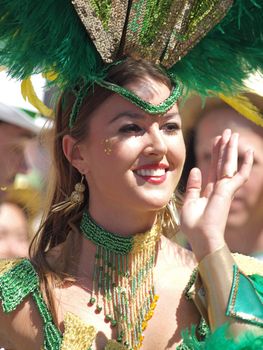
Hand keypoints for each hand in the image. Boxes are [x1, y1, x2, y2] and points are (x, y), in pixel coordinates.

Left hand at [180, 129, 253, 260]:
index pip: (213, 168)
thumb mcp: (189, 202)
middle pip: (222, 163)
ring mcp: (225, 189)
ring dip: (231, 148)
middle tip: (226, 132)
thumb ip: (194, 186)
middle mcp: (219, 188)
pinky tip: (249, 151)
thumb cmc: (194, 225)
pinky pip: (240, 174)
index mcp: (209, 191)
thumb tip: (195, 169)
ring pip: (229, 164)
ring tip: (232, 133)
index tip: (215, 141)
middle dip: (223, 147)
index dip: (214, 154)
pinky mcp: (228, 190)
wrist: (201, 237)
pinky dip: (246, 163)